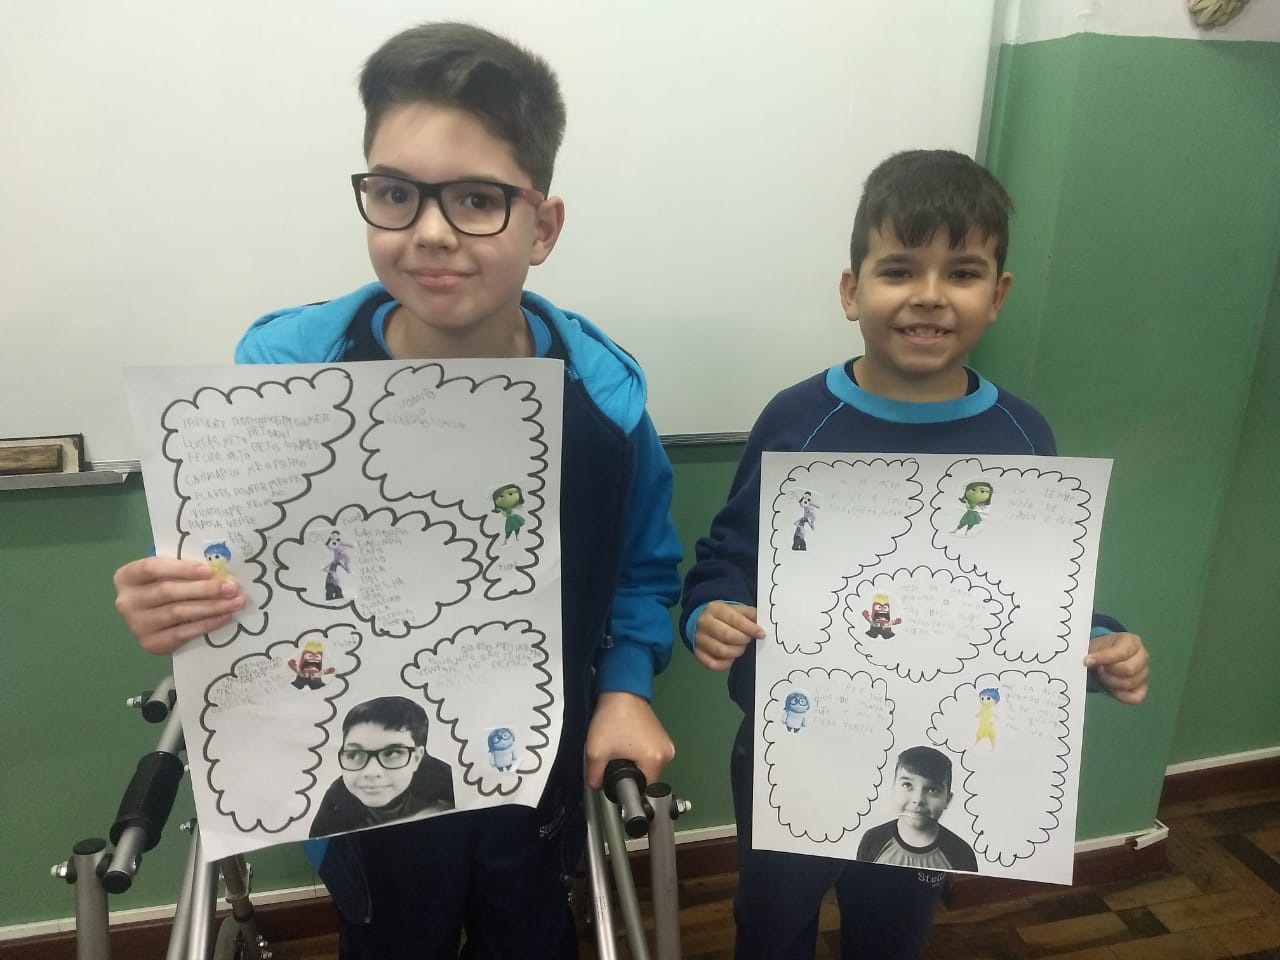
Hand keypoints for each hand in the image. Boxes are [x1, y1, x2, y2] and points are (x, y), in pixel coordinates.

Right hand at [113, 556, 244, 653]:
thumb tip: (219, 569)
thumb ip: (183, 569)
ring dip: (211, 607)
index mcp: (127, 577)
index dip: (181, 569)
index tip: (208, 570)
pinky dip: (206, 624)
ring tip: (234, 602)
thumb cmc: (164, 585)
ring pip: (177, 612)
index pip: (152, 568)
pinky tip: (224, 617)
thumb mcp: (167, 572)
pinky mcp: (150, 643)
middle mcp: (127, 601)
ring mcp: (137, 624)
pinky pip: (182, 633)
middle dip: (204, 589)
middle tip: (231, 587)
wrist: (153, 618)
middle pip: (168, 592)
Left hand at [584, 691, 674, 788]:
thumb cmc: (612, 718)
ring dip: (633, 764)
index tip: (615, 779)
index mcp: (656, 760)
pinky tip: (627, 743)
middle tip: (614, 760)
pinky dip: (638, 754)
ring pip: (647, 767)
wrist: (621, 691)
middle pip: (646, 779)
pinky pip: (650, 755)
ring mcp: (666, 744)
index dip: (626, 788)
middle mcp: (667, 754)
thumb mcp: (595, 752)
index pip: (643, 790)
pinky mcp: (662, 737)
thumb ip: (595, 777)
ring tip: (620, 749)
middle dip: (629, 774)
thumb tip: (598, 786)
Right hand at [693, 601, 765, 670]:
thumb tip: (760, 625)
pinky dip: (725, 664)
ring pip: (721, 651)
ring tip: (740, 647)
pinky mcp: (697, 653)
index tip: (761, 634)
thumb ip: (749, 614)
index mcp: (714, 609)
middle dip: (743, 640)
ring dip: (736, 652)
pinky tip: (731, 658)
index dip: (750, 628)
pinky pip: (712, 664)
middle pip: (727, 636)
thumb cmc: (723, 616)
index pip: (734, 619)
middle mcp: (704, 623)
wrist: (701, 621)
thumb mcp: (736, 609)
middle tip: (749, 640)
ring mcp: (699, 639)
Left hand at [1084, 632, 1148, 704]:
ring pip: (1130, 684)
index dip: (1103, 658)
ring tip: (1102, 676)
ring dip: (1111, 682)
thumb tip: (1088, 662)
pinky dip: (1120, 695)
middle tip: (1098, 669)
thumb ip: (1093, 653)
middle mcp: (1143, 657)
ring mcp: (1145, 673)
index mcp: (1132, 642)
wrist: (1103, 656)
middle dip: (1108, 672)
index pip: (1121, 652)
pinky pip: (1135, 698)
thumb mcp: (1095, 646)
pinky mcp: (1142, 688)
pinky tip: (1110, 688)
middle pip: (1129, 670)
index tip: (1087, 661)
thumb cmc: (1101, 649)